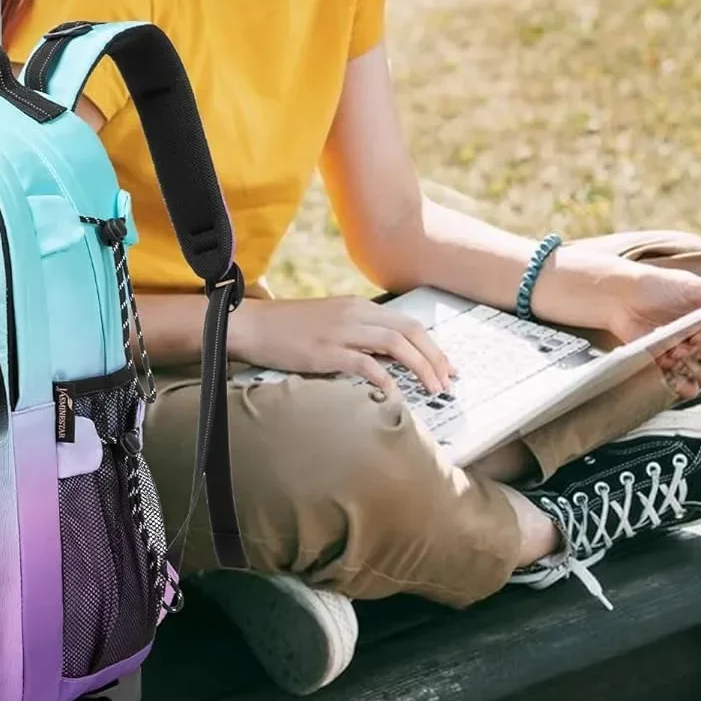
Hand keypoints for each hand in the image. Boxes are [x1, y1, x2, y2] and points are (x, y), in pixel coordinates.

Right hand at [230, 295, 456, 395]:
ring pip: (396, 344)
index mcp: (357, 306)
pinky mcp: (325, 351)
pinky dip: (385, 378)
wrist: (252, 325)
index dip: (433, 347)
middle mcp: (354, 313)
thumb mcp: (330, 323)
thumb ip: (359, 335)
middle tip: (448, 382)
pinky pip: (365, 363)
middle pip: (411, 331)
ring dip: (421, 368)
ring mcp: (341, 331)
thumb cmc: (288, 328)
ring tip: (433, 389)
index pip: (408, 323)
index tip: (446, 368)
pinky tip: (394, 393)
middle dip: (436, 358)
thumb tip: (388, 360)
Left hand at [600, 266, 700, 401]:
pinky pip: (692, 389)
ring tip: (670, 352)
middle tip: (684, 343)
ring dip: (694, 367)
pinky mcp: (679, 372)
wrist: (623, 300)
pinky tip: (667, 368)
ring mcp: (699, 358)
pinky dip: (681, 382)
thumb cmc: (658, 287)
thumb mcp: (690, 285)